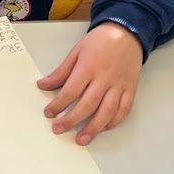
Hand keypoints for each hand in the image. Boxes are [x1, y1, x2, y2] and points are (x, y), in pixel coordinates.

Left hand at [37, 22, 142, 145]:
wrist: (127, 33)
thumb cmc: (99, 42)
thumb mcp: (76, 52)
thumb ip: (61, 71)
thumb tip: (43, 85)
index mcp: (89, 67)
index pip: (71, 90)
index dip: (58, 104)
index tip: (49, 113)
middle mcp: (105, 78)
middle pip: (87, 105)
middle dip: (71, 120)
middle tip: (58, 129)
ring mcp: (119, 86)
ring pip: (107, 112)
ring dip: (93, 128)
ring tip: (81, 139)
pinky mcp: (130, 90)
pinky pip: (123, 110)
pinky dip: (113, 122)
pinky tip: (102, 128)